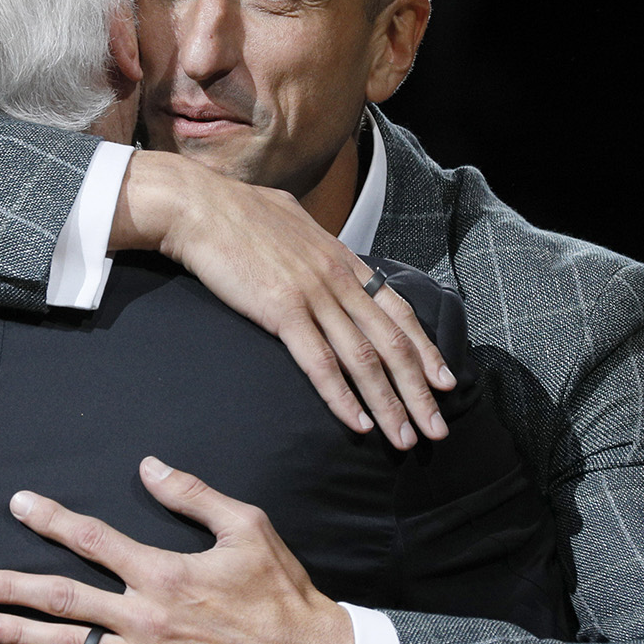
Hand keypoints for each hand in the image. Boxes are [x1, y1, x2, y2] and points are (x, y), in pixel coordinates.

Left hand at [0, 457, 355, 643]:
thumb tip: (148, 466)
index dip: (50, 518)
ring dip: (19, 634)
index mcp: (164, 572)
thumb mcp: (247, 528)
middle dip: (11, 587)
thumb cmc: (280, 592)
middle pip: (62, 596)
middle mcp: (146, 617)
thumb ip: (193, 496)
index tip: (18, 504)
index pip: (92, 538)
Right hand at [111, 150, 452, 448]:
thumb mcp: (293, 224)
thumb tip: (319, 250)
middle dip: (419, 391)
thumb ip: (314, 246)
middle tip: (437, 428)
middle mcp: (338, 278)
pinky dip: (342, 397)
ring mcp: (314, 294)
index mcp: (342, 259)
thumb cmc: (236, 213)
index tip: (443, 381)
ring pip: (364, 358)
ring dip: (388, 404)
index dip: (424, 349)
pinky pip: (321, 362)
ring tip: (405, 438)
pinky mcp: (282, 310)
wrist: (199, 205)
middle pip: (392, 343)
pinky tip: (357, 424)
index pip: (398, 311)